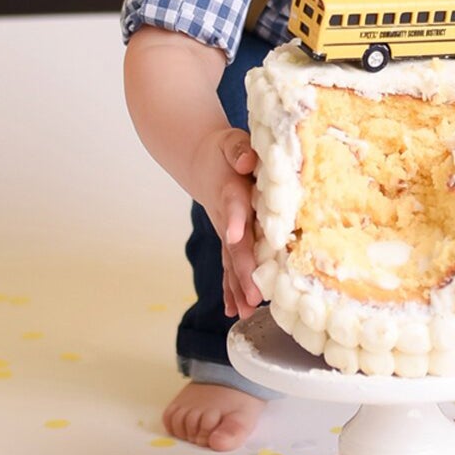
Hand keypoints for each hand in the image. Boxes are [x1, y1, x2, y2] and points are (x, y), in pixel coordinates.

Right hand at [190, 125, 262, 319]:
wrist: (201, 160)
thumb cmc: (223, 150)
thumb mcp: (230, 142)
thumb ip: (238, 149)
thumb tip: (247, 159)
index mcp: (231, 190)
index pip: (234, 207)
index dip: (235, 221)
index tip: (236, 237)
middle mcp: (226, 216)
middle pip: (234, 245)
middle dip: (243, 271)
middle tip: (253, 297)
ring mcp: (225, 230)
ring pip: (231, 261)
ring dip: (238, 287)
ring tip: (247, 312)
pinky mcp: (227, 238)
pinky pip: (228, 265)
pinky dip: (231, 288)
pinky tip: (236, 310)